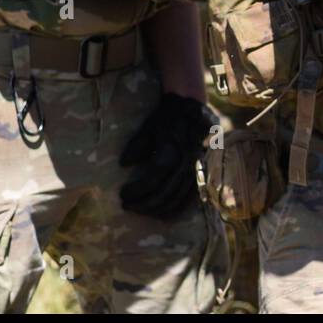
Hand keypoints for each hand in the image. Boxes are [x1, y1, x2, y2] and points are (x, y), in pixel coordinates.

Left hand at [119, 93, 214, 219]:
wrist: (191, 108)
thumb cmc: (166, 117)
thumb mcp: (148, 127)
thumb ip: (137, 146)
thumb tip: (124, 164)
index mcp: (172, 148)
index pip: (154, 177)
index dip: (138, 189)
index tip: (122, 193)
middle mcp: (186, 160)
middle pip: (167, 190)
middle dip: (145, 203)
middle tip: (127, 206)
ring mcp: (195, 167)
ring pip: (179, 196)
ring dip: (159, 208)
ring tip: (143, 212)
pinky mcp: (199, 171)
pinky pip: (190, 195)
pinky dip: (177, 207)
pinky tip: (164, 213)